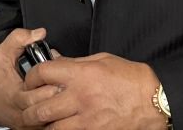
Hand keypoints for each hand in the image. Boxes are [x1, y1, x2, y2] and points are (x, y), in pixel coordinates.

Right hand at [0, 28, 59, 127]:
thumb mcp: (2, 53)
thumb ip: (18, 39)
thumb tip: (39, 33)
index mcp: (15, 97)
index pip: (36, 97)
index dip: (48, 85)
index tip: (57, 75)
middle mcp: (22, 114)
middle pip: (46, 109)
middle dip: (56, 94)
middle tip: (65, 83)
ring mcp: (28, 125)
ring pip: (49, 120)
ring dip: (57, 106)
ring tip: (62, 91)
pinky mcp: (32, 129)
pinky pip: (48, 125)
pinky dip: (55, 115)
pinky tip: (57, 100)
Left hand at [21, 53, 165, 129]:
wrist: (152, 101)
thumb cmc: (131, 79)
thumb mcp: (101, 60)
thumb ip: (75, 63)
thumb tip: (56, 61)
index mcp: (81, 74)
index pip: (42, 73)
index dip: (31, 77)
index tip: (32, 80)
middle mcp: (80, 97)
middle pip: (39, 107)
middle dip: (30, 107)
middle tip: (30, 105)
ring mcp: (85, 119)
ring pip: (50, 127)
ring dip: (44, 124)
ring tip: (45, 119)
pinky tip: (62, 126)